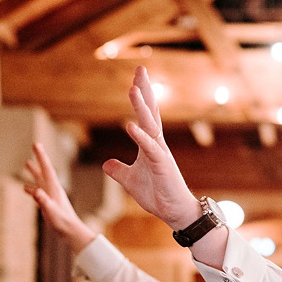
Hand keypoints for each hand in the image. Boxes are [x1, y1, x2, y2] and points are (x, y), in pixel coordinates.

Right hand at [23, 142, 95, 252]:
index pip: (46, 168)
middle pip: (44, 170)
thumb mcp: (51, 211)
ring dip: (34, 172)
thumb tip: (35, 191)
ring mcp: (51, 197)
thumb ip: (43, 201)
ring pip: (40, 181)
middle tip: (35, 146)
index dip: (40, 155)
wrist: (71, 232)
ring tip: (27, 164)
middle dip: (39, 158)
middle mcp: (52, 189)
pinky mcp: (49, 204)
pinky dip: (31, 189)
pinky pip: (38, 193)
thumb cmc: (62, 222)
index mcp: (54, 188)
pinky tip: (25, 189)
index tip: (36, 144)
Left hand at [102, 68, 199, 231]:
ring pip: (150, 125)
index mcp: (150, 145)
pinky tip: (130, 125)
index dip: (141, 97)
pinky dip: (140, 137)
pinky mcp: (162, 166)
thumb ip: (118, 171)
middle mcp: (157, 144)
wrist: (175, 212)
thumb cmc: (157, 195)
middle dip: (145, 90)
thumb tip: (105, 164)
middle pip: (150, 112)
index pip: (146, 115)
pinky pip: (150, 149)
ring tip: (133, 89)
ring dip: (141, 107)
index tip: (136, 78)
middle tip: (140, 69)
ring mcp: (160, 153)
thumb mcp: (130, 181)